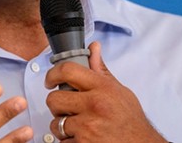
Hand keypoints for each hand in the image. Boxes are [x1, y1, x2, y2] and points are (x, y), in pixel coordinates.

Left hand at [44, 42, 166, 141]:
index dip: (53, 74)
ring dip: (63, 126)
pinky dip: (69, 142)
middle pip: (54, 99)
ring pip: (56, 123)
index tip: (50, 80)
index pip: (67, 70)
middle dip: (56, 105)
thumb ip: (101, 71)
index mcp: (103, 88)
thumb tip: (93, 48)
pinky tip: (83, 138)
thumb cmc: (131, 121)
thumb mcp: (119, 91)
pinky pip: (62, 142)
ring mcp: (88, 126)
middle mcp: (95, 105)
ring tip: (78, 126)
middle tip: (66, 108)